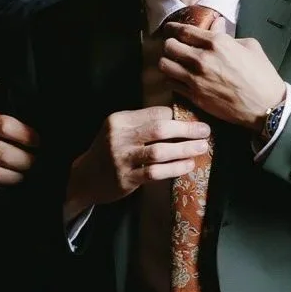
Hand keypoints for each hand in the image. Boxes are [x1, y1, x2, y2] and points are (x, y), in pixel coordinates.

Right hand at [0, 112, 37, 191]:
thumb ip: (5, 125)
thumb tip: (34, 138)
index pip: (6, 127)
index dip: (26, 136)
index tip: (37, 143)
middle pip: (4, 154)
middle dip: (25, 161)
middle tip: (34, 163)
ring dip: (16, 177)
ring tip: (24, 174)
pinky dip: (2, 186)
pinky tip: (8, 181)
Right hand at [66, 107, 212, 220]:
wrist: (85, 178)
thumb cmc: (110, 151)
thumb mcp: (119, 131)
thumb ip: (142, 125)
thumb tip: (180, 119)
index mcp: (119, 120)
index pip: (154, 113)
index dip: (177, 115)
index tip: (195, 118)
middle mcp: (119, 137)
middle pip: (159, 129)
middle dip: (186, 129)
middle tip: (205, 131)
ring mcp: (121, 159)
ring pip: (159, 152)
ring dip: (184, 149)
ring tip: (202, 147)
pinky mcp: (125, 178)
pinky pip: (155, 172)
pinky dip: (175, 168)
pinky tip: (188, 165)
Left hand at [159, 25, 287, 131]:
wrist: (266, 107)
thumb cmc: (262, 75)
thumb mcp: (250, 46)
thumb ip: (228, 34)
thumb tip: (215, 25)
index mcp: (217, 42)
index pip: (184, 31)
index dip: (173, 28)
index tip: (169, 28)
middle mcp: (202, 59)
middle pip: (170, 46)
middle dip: (170, 45)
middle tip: (173, 47)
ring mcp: (196, 79)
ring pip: (165, 65)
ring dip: (167, 62)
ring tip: (173, 63)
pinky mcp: (195, 96)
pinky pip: (172, 84)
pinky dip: (172, 79)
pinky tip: (178, 78)